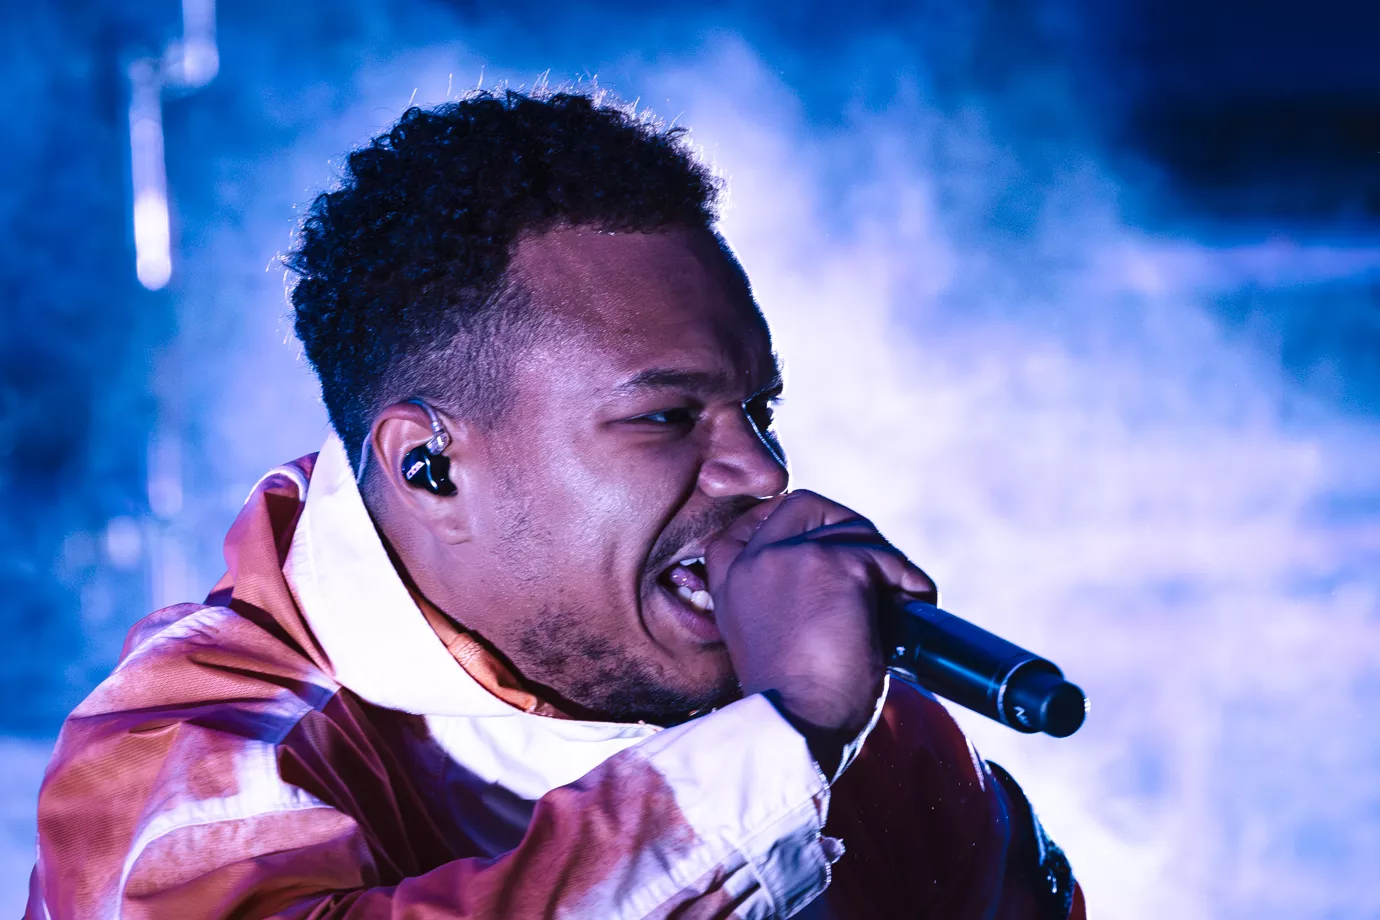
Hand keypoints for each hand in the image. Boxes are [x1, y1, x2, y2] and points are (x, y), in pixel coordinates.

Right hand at [704, 491, 936, 775]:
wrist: (797, 726)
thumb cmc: (793, 703)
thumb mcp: (767, 636)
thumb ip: (781, 596)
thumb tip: (841, 570)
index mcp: (729, 579)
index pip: (757, 520)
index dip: (795, 525)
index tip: (823, 547)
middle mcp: (754, 559)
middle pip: (806, 505)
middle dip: (847, 528)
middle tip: (874, 570)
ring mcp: (792, 556)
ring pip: (854, 528)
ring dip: (888, 562)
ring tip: (900, 602)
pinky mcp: (836, 565)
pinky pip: (888, 558)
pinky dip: (912, 582)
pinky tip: (916, 606)